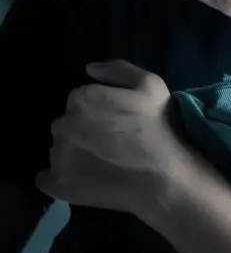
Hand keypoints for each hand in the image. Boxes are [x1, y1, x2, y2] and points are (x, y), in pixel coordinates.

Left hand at [36, 61, 189, 218]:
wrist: (163, 177)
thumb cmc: (159, 128)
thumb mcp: (152, 85)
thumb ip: (119, 69)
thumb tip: (90, 69)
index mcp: (82, 98)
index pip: (80, 99)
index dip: (99, 109)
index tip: (116, 120)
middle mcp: (63, 124)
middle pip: (66, 123)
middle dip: (83, 129)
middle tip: (109, 141)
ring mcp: (58, 155)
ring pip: (59, 148)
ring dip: (73, 152)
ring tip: (101, 162)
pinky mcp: (57, 183)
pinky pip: (46, 178)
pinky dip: (59, 177)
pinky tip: (82, 178)